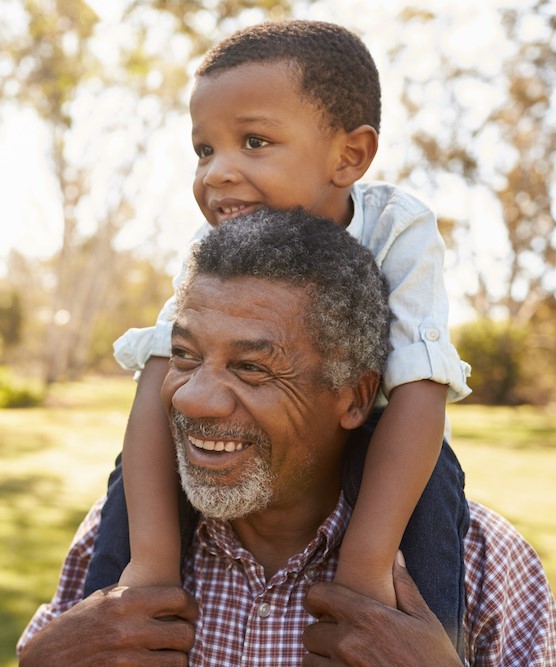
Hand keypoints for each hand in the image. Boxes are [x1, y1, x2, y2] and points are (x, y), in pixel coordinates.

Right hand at [19, 585, 197, 666]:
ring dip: (179, 659)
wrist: (44, 660)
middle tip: (184, 635)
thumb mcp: (102, 600)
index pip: (178, 598)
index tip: (191, 612)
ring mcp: (126, 659)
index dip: (191, 605)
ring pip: (178, 662)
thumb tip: (166, 592)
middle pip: (185, 633)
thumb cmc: (75, 625)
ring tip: (172, 654)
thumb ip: (133, 594)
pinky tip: (157, 665)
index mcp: (125, 602)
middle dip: (189, 635)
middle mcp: (128, 630)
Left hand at [302, 555, 461, 665]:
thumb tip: (397, 556)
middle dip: (321, 634)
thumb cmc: (435, 660)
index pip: (317, 595)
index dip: (317, 599)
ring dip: (321, 658)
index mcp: (367, 616)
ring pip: (309, 659)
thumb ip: (404, 586)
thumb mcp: (425, 621)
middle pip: (310, 631)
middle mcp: (349, 642)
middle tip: (338, 638)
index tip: (323, 607)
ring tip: (339, 659)